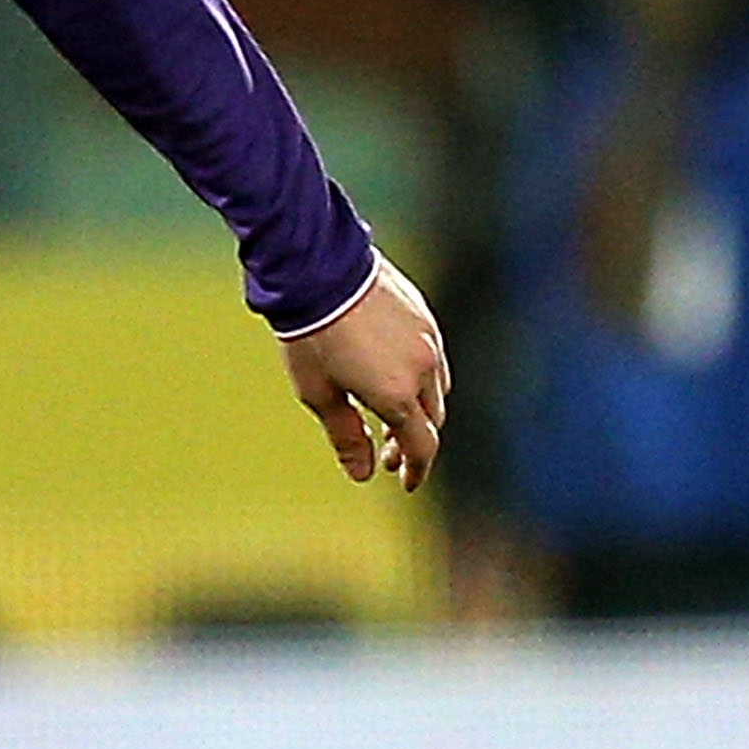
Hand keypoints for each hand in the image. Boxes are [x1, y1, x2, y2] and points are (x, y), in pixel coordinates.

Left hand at [282, 254, 448, 490]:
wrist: (315, 266)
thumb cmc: (310, 333)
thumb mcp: (318, 392)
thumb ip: (345, 435)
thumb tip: (362, 474)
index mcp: (398, 394)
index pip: (422, 446)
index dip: (415, 469)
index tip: (404, 482)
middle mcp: (423, 369)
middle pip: (432, 419)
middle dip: (412, 440)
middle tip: (384, 448)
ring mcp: (427, 338)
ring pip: (437, 386)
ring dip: (419, 406)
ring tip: (387, 410)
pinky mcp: (423, 312)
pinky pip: (432, 354)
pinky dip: (420, 374)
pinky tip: (393, 370)